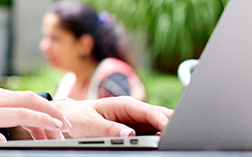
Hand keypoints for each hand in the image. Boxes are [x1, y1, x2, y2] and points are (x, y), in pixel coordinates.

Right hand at [0, 83, 71, 146]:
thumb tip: (1, 138)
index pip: (18, 99)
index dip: (39, 110)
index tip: (52, 123)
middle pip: (28, 97)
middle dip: (50, 111)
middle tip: (65, 126)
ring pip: (29, 102)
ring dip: (50, 115)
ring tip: (64, 127)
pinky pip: (23, 112)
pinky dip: (43, 118)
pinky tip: (54, 125)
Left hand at [54, 96, 172, 138]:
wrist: (69, 119)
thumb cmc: (77, 118)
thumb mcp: (89, 124)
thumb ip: (108, 129)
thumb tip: (128, 133)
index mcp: (124, 104)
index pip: (150, 112)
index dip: (164, 121)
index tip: (173, 132)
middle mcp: (133, 111)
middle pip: (160, 117)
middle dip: (173, 125)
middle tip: (183, 138)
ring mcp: (135, 121)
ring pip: (159, 127)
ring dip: (167, 134)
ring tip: (174, 144)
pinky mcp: (134, 131)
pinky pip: (151, 135)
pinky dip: (159, 140)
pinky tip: (163, 146)